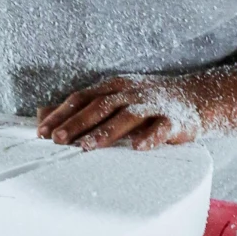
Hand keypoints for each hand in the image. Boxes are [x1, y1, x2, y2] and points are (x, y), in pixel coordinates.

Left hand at [37, 74, 203, 151]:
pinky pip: (161, 128)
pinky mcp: (173, 120)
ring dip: (106, 131)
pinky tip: (138, 148)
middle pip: (100, 106)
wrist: (195, 98)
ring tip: (86, 147)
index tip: (41, 132)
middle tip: (58, 139)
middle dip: (77, 123)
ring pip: (127, 116)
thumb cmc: (146, 102)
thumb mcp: (113, 98)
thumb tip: (42, 115)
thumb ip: (81, 108)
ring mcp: (152, 105)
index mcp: (113, 87)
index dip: (61, 114)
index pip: (81, 98)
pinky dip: (150, 137)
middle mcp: (130, 93)